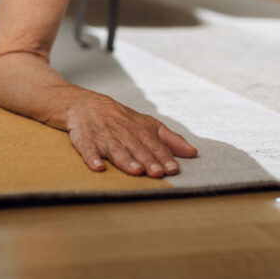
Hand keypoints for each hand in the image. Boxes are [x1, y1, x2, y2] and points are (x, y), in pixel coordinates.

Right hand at [66, 94, 197, 176]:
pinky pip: (88, 149)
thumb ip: (171, 140)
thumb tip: (193, 152)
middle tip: (157, 173)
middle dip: (148, 161)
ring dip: (126, 161)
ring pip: (117, 150)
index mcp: (141, 132)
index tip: (173, 169)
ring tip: (136, 171)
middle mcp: (124, 134)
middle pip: (138, 149)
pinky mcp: (85, 140)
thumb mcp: (150, 125)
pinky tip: (98, 167)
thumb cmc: (123, 119)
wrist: (87, 105)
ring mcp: (104, 137)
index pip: (155, 146)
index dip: (164, 158)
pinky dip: (91, 158)